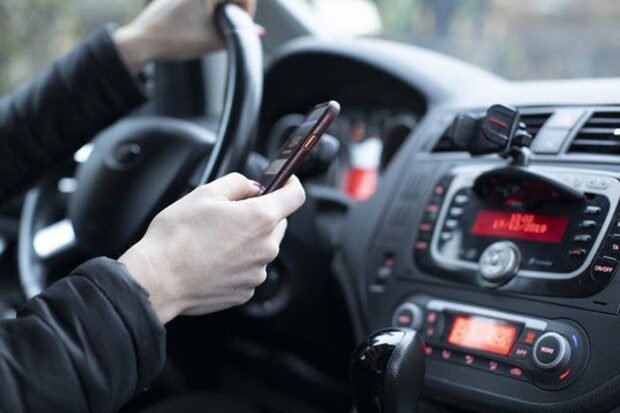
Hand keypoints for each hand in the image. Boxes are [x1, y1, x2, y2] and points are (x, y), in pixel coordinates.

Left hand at [113, 0, 255, 74]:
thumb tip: (257, 32)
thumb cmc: (172, 39)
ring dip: (219, 9)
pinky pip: (199, 2)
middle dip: (233, 9)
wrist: (142, 41)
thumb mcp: (211, 41)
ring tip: (213, 27)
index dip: (247, 9)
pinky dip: (205, 10)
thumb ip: (237, 36)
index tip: (245, 23)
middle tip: (231, 26)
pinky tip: (198, 25)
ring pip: (212, 1)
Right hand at [119, 173, 305, 323]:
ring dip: (248, 240)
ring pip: (263, 247)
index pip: (295, 196)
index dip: (291, 184)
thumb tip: (252, 187)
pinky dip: (238, 262)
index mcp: (260, 218)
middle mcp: (266, 248)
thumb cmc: (176, 237)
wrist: (158, 280)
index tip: (285, 181)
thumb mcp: (204, 193)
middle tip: (231, 213)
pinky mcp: (246, 291)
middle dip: (261, 214)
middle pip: (278, 223)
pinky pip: (250, 269)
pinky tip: (213, 259)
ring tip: (215, 239)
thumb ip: (237, 183)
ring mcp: (257, 272)